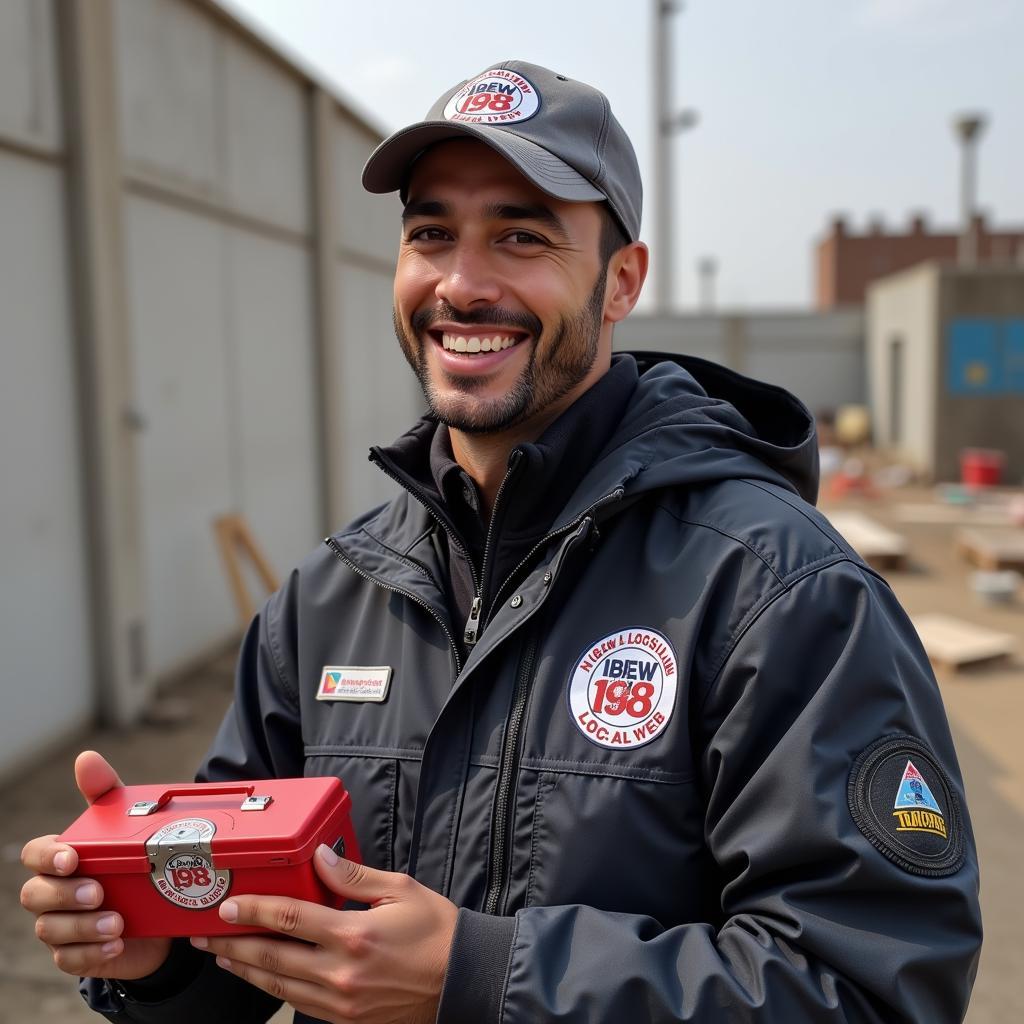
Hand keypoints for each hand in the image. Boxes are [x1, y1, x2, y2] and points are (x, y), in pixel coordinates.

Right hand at [20, 750, 172, 979]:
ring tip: (116, 922)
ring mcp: (61, 925)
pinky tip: (116, 945)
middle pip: (35, 895)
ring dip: (82, 927)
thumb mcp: (125, 824)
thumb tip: (85, 758)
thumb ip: (105, 792)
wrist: (157, 913)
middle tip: (98, 892)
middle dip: (64, 895)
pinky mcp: (76, 953)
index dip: (47, 857)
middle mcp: (52, 892)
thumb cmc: (131, 860)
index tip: (72, 858)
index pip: (34, 854)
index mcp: (59, 858)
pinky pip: (70, 960)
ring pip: (51, 930)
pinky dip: (92, 954)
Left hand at [191, 844, 457, 1023]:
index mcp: (354, 935)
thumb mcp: (401, 889)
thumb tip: (320, 855)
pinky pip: (300, 1003)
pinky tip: (263, 977)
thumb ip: (354, 875)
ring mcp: (342, 1001)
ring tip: (223, 957)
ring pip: (280, 986)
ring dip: (247, 970)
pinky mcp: (347, 1019)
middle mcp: (342, 972)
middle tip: (205, 936)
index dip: (253, 910)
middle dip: (233, 945)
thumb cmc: (437, 931)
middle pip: (273, 957)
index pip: (290, 919)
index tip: (227, 905)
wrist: (463, 980)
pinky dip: (275, 988)